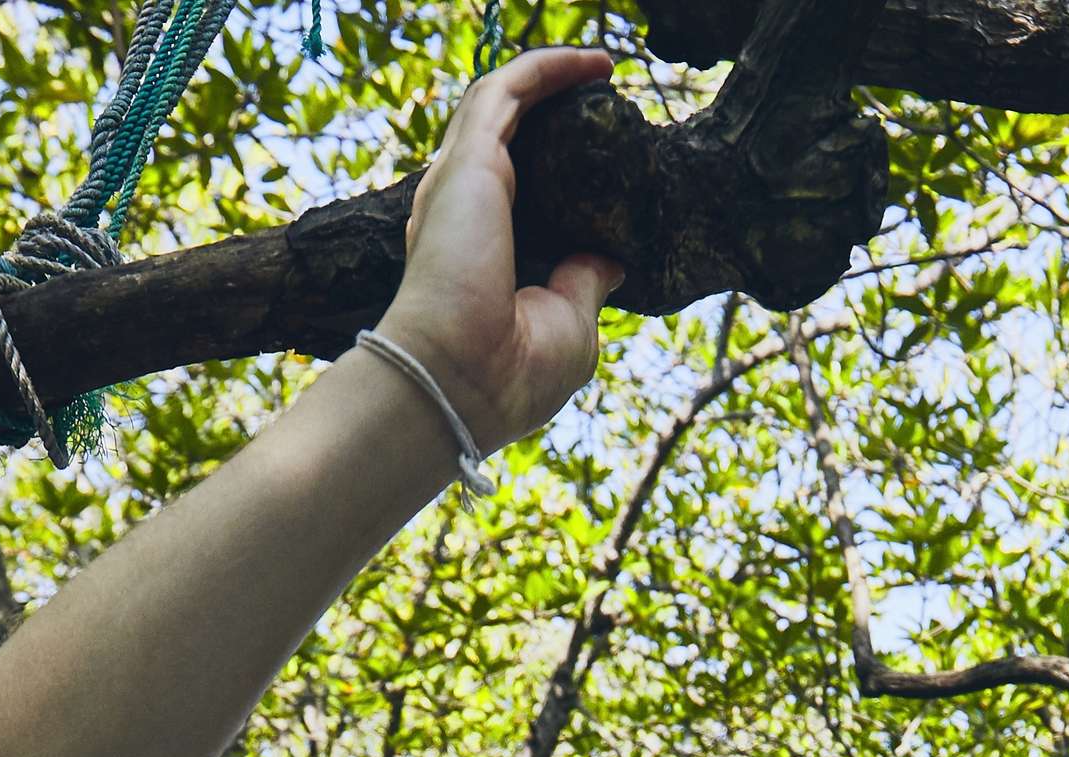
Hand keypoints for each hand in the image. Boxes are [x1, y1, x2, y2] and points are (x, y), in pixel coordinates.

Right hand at [373, 47, 625, 450]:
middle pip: (502, 132)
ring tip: (598, 64)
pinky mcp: (470, 160)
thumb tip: (608, 261)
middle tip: (595, 87)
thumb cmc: (511, 373)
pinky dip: (547, 69)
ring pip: (500, 100)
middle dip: (545, 102)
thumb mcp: (568, 325)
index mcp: (479, 250)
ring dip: (549, 74)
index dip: (550, 160)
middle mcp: (462, 208)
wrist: (462, 381)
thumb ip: (584, 284)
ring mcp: (460, 180)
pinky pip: (508, 89)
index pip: (513, 186)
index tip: (595, 153)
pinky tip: (591, 63)